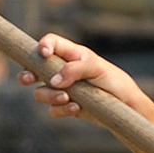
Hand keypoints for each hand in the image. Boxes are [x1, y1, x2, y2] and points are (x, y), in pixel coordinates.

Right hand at [17, 33, 140, 118]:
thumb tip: (53, 81)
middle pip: (34, 69)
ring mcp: (62, 89)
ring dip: (49, 95)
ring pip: (40, 92)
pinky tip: (77, 108)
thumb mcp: (97, 68)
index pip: (50, 43)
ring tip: (67, 97)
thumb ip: (75, 69)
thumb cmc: (114, 81)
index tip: (44, 54)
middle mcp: (63, 70)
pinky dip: (61, 109)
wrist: (126, 106)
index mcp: (71, 55)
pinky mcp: (66, 106)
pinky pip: (53, 109)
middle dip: (27, 74)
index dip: (43, 45)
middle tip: (28, 79)